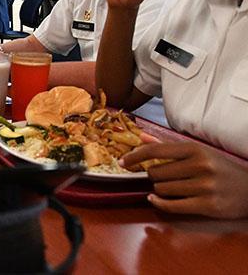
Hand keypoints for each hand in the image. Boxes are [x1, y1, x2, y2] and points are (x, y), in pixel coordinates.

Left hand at [121, 141, 247, 217]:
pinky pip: (171, 206)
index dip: (134, 156)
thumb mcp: (198, 152)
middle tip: (162, 178)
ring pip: (162, 189)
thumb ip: (167, 145)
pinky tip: (155, 200)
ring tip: (172, 188)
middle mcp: (200, 166)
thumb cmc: (221, 168)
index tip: (123, 162)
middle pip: (156, 173)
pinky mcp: (208, 205)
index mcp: (195, 149)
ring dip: (160, 190)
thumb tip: (141, 137)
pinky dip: (159, 203)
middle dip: (153, 176)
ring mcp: (204, 186)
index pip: (155, 151)